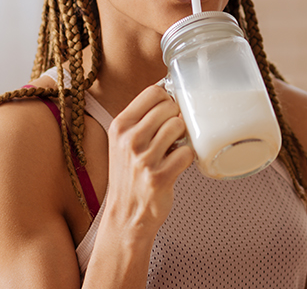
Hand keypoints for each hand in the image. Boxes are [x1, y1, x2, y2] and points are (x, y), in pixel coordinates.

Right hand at [102, 84, 193, 237]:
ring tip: (173, 148)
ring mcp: (144, 159)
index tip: (167, 112)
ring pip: (179, 126)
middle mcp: (129, 140)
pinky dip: (187, 158)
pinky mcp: (159, 177)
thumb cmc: (129, 174)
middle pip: (169, 107)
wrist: (126, 214)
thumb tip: (171, 95)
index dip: (167, 100)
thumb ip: (141, 119)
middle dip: (176, 118)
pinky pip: (187, 153)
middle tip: (172, 134)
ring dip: (182, 137)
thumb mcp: (123, 141)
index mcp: (119, 126)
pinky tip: (176, 164)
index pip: (153, 92)